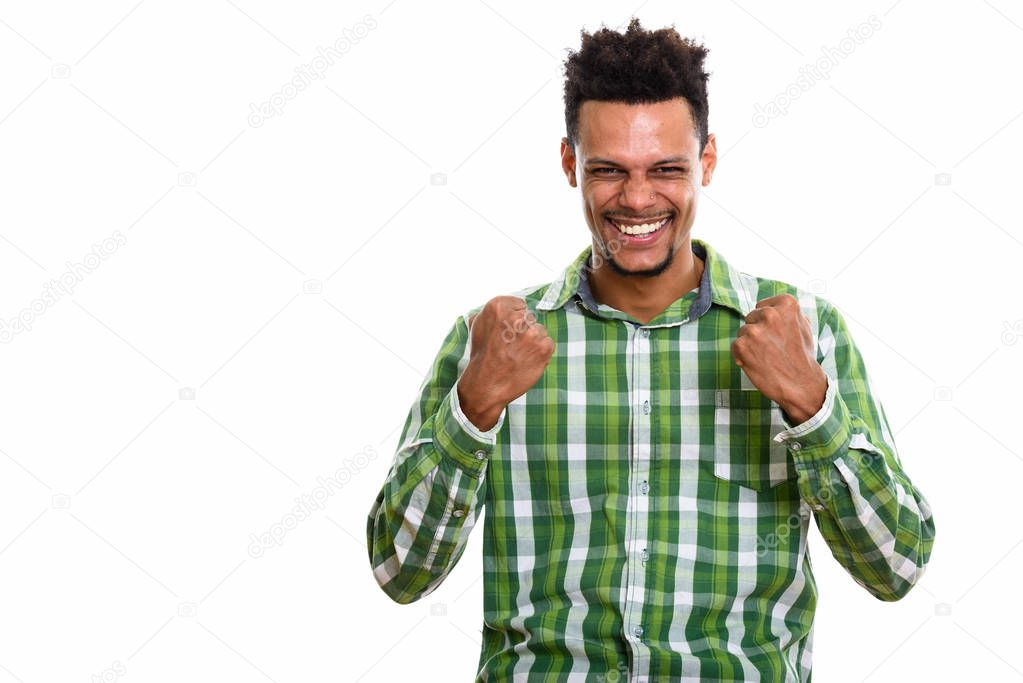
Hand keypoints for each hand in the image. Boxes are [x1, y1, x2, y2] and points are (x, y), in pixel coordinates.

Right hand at [457, 296, 554, 430]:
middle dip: (523, 330)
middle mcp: (517, 317)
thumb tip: (501, 309)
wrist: (486, 384)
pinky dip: (541, 352)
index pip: (519, 305)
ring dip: (532, 341)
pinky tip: (527, 360)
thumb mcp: (477, 327)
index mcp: (498, 306)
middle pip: (530, 318)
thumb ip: (492, 314)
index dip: (514, 319)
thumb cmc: (482, 356)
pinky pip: (548, 343)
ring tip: (518, 354)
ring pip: (540, 330)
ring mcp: (532, 333)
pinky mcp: (544, 347)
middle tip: (511, 345)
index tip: (507, 331)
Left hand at [730, 294, 827, 424]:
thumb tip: (773, 306)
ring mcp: (754, 330)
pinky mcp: (742, 345)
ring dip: (750, 344)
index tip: (777, 333)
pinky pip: (736, 345)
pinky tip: (757, 363)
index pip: (762, 305)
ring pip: (743, 332)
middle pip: (751, 317)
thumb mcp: (803, 326)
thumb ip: (787, 313)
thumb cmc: (802, 356)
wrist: (800, 384)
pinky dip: (742, 355)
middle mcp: (770, 314)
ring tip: (767, 356)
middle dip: (758, 331)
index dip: (766, 322)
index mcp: (786, 304)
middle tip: (772, 347)